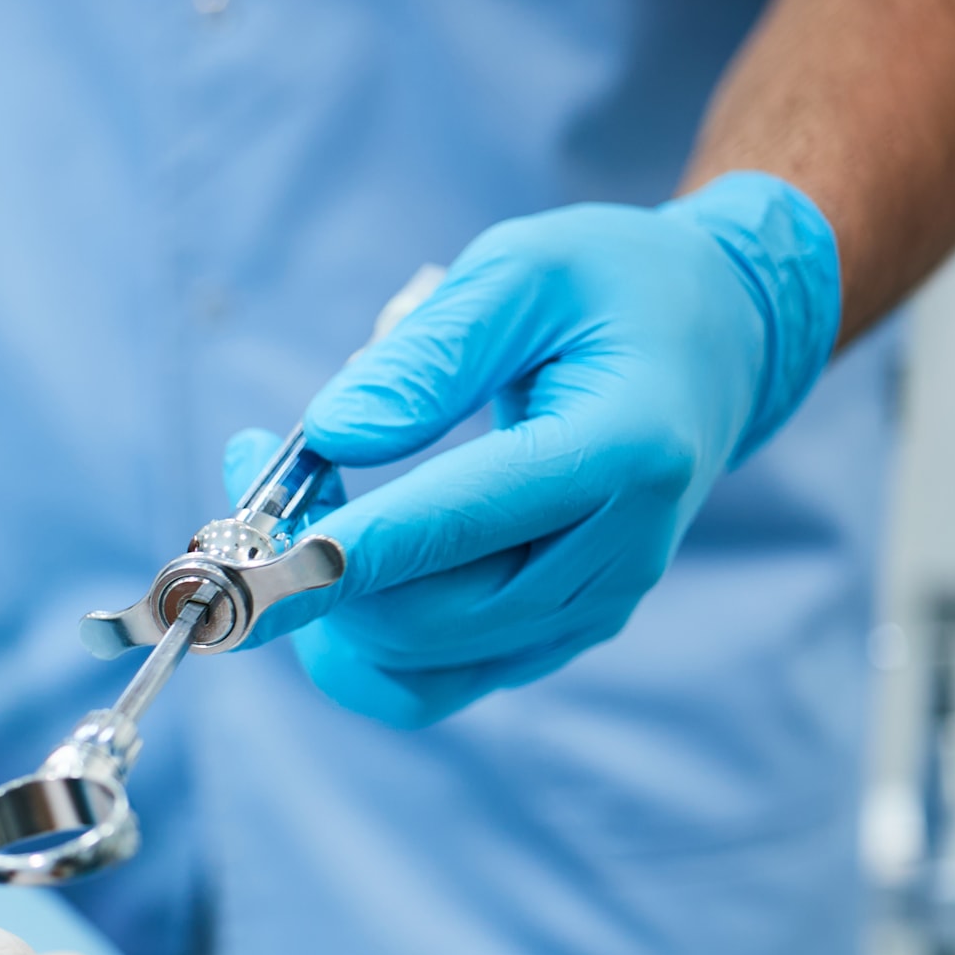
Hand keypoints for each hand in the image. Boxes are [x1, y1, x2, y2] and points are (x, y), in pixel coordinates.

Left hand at [231, 172, 840, 727]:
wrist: (715, 342)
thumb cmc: (612, 291)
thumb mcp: (528, 269)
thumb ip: (431, 353)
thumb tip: (336, 434)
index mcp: (624, 454)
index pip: (456, 526)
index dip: (336, 555)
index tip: (239, 564)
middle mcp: (617, 555)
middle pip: (422, 611)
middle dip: (310, 562)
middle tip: (258, 461)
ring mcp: (589, 612)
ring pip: (411, 658)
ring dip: (322, 601)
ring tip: (297, 496)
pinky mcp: (553, 639)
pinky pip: (425, 685)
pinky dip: (353, 641)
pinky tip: (333, 562)